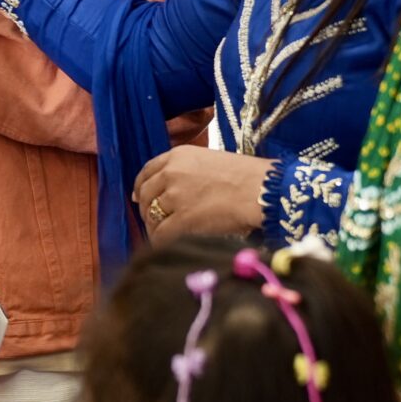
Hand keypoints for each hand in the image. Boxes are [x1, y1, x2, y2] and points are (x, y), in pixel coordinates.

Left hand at [132, 147, 274, 244]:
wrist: (261, 190)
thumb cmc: (245, 176)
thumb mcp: (210, 161)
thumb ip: (187, 171)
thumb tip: (171, 189)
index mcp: (178, 156)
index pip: (147, 171)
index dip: (140, 186)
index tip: (139, 197)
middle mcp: (171, 173)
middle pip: (146, 194)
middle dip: (147, 209)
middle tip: (154, 221)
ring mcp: (176, 196)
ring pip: (152, 216)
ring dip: (155, 227)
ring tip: (162, 235)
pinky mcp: (183, 219)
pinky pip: (161, 235)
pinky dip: (160, 241)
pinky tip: (166, 245)